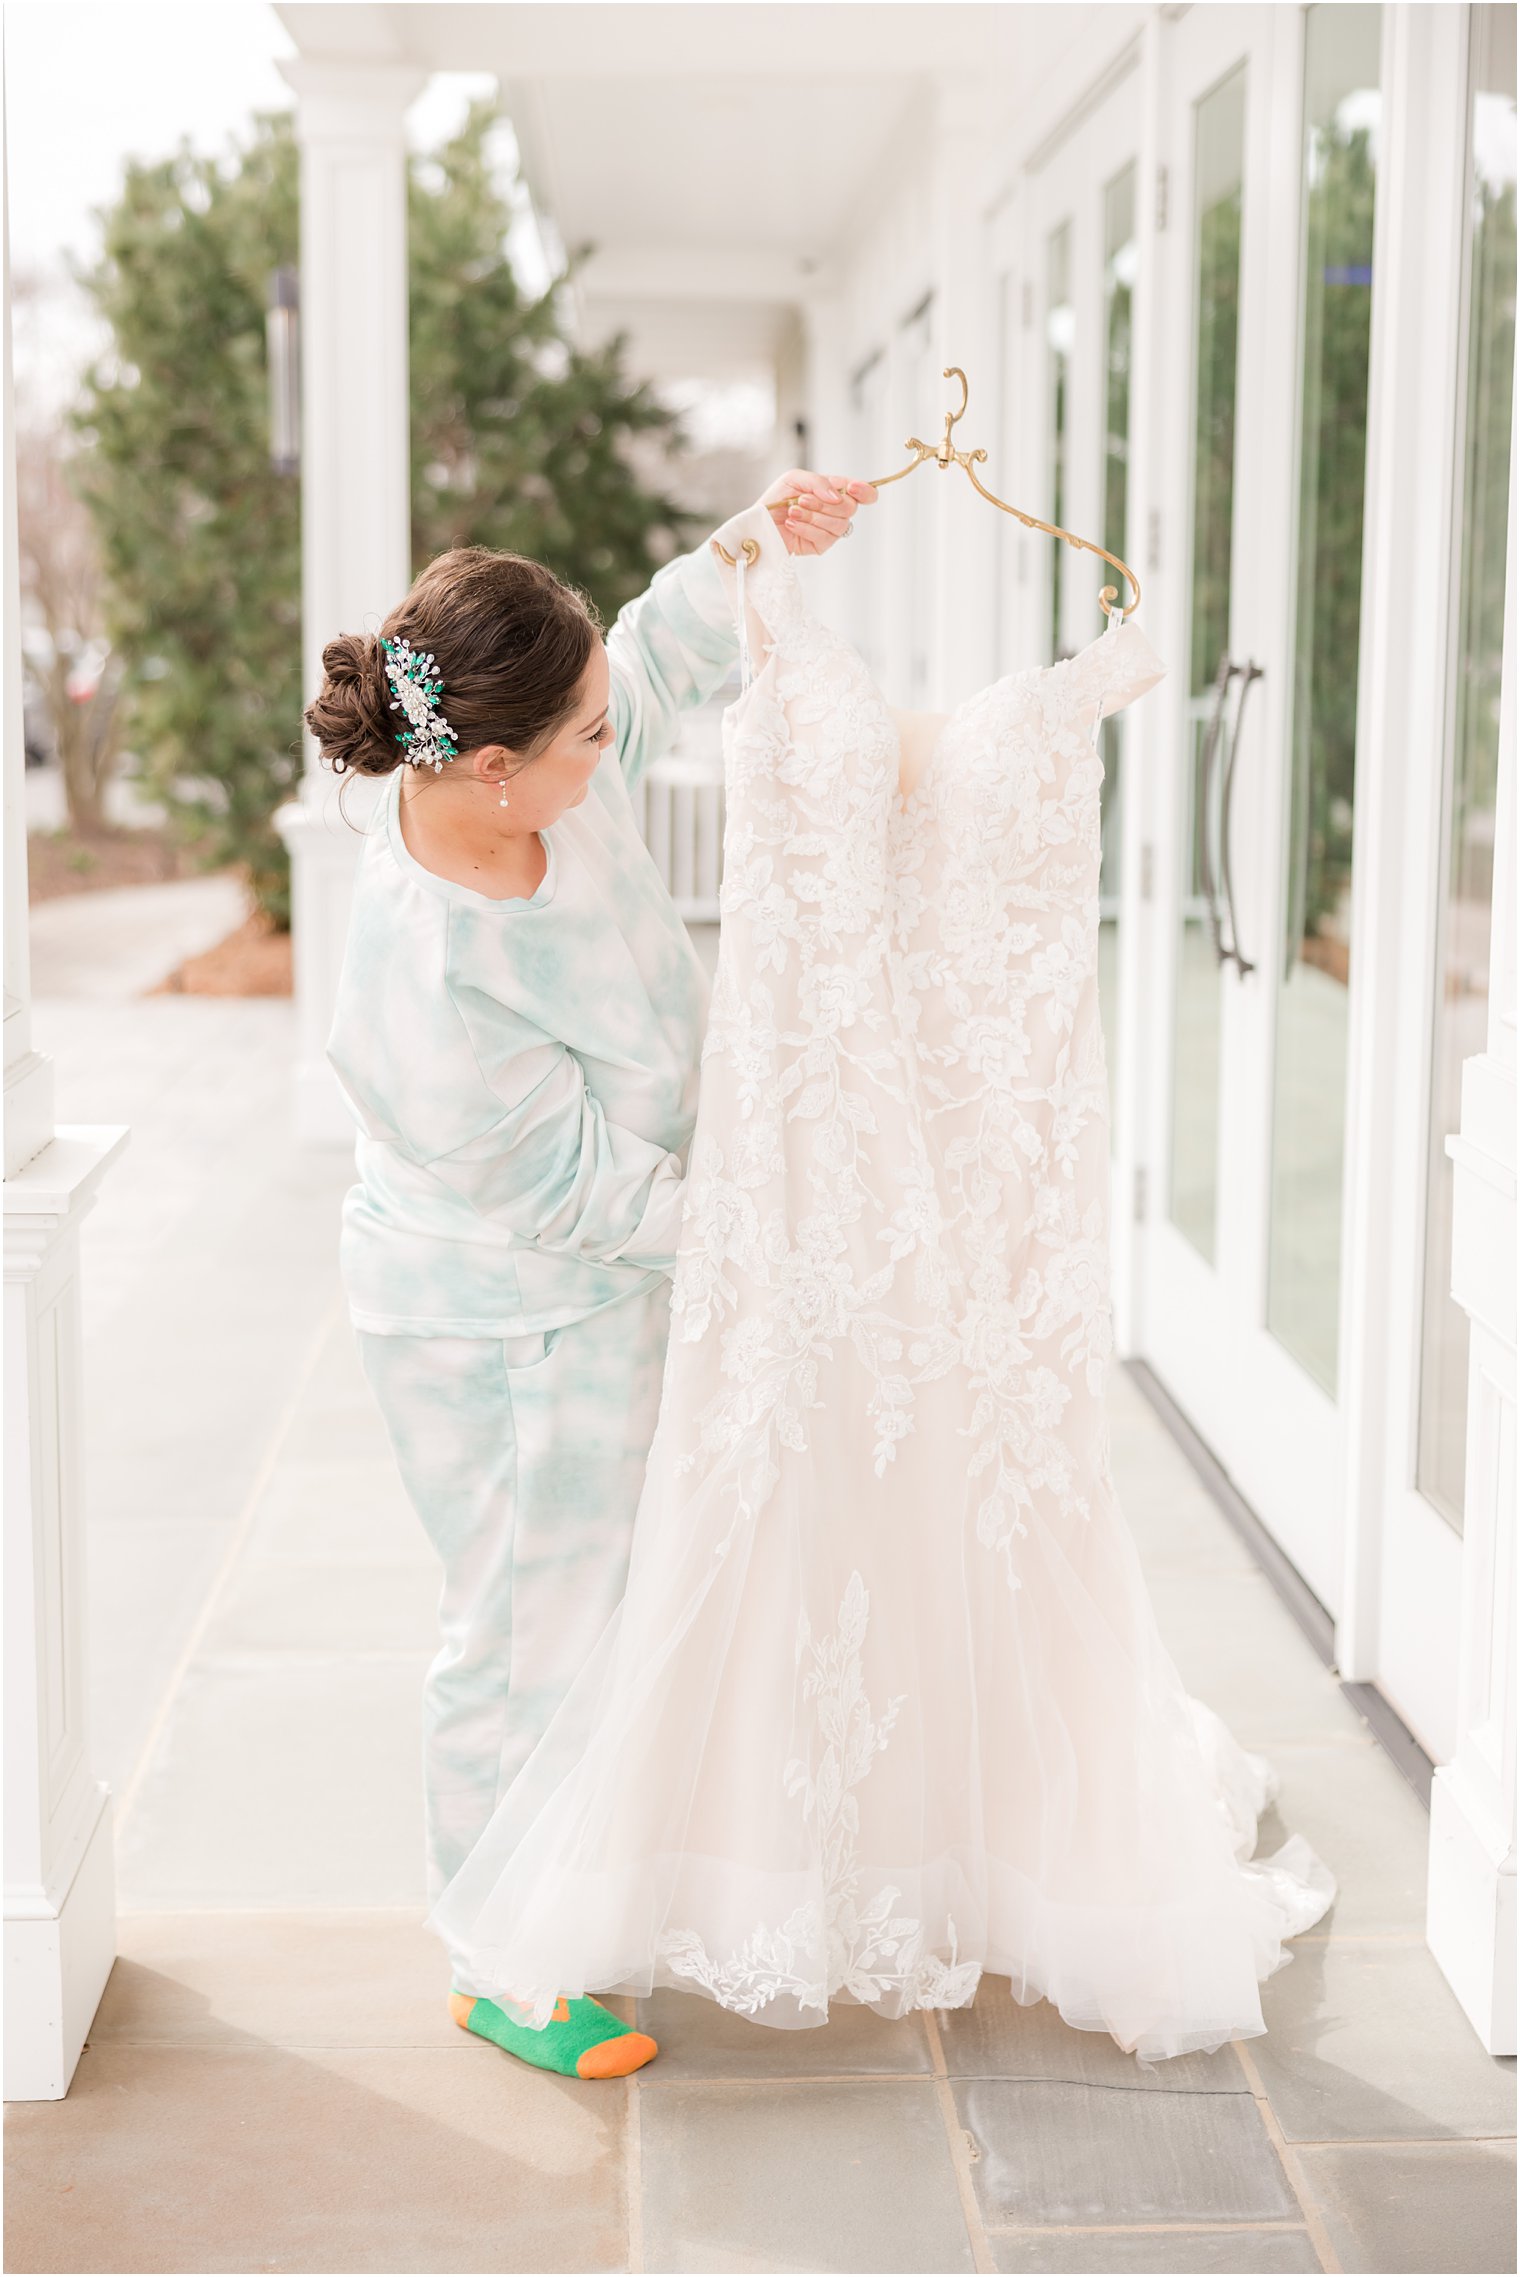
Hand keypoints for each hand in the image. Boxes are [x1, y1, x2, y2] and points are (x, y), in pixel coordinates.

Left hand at [758, 469, 877, 556]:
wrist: (758, 523)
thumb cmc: (775, 500)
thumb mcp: (794, 479)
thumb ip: (817, 481)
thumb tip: (836, 495)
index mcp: (833, 492)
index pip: (863, 493)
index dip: (865, 491)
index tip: (853, 488)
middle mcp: (835, 511)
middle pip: (851, 508)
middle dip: (825, 503)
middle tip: (802, 500)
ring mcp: (829, 529)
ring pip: (838, 524)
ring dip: (813, 516)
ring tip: (793, 511)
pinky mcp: (820, 545)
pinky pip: (825, 538)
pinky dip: (806, 528)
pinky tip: (792, 524)